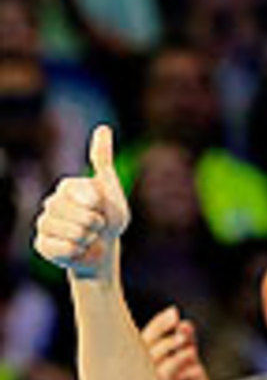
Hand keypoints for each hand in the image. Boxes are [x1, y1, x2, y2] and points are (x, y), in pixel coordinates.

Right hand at [34, 125, 129, 278]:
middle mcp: (51, 202)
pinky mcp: (41, 244)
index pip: (87, 196)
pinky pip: (66, 249)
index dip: (99, 205)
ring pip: (75, 234)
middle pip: (83, 218)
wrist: (103, 248)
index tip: (100, 206)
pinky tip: (77, 249)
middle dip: (97, 225)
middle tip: (96, 226)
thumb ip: (103, 160)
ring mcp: (44, 223)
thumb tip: (103, 128)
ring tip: (88, 236)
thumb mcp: (111, 189)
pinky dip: (78, 252)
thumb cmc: (109, 217)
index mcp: (67, 187)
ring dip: (89, 239)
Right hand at [140, 305, 211, 379]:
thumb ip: (186, 346)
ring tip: (185, 339)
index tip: (174, 311)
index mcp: (147, 367)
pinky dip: (178, 362)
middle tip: (177, 319)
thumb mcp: (191, 365)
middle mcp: (144, 377)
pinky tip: (192, 357)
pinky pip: (163, 375)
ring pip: (151, 359)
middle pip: (143, 347)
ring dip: (168, 345)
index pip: (145, 340)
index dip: (158, 325)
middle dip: (160, 330)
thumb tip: (185, 324)